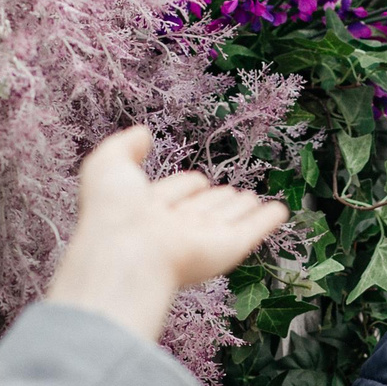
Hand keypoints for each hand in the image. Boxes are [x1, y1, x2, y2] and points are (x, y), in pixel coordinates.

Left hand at [43, 127, 288, 341]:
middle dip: (216, 199)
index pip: (174, 191)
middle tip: (232, 193)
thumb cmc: (114, 211)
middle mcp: (176, 226)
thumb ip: (124, 147)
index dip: (183, 185)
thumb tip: (142, 133)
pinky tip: (278, 211)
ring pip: (227, 217)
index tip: (194, 181)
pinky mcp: (227, 248)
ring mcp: (202, 238)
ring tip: (252, 200)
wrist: (129, 252)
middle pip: (202, 207)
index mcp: (147, 209)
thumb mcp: (107, 166)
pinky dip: (267, 221)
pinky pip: (252, 230)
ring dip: (241, 208)